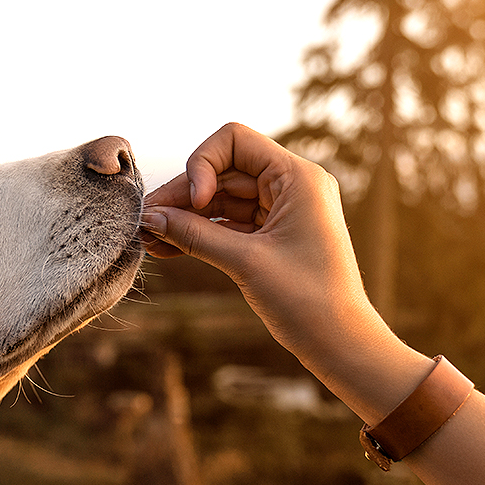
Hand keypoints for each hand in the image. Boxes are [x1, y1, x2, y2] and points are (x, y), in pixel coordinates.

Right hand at [140, 123, 426, 420]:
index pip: (235, 141)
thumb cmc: (306, 300)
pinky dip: (200, 233)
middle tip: (144, 222)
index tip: (195, 202)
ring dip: (186, 217)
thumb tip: (150, 217)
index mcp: (297, 177)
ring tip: (148, 239)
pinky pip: (228, 224)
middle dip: (183, 196)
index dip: (203, 164)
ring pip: (221, 200)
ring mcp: (281, 210)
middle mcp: (291, 185)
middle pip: (222, 171)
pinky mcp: (272, 236)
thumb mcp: (245, 262)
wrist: (339, 343)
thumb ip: (195, 234)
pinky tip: (167, 247)